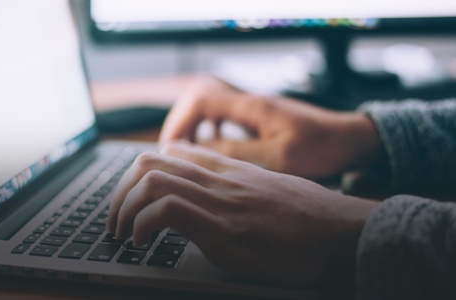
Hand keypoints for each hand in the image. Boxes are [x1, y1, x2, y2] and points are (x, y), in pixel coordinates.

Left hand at [107, 142, 377, 286]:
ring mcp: (220, 200)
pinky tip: (143, 242)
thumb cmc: (313, 219)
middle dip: (120, 191)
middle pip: (149, 161)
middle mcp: (219, 178)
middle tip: (116, 219)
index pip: (171, 152)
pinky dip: (142, 224)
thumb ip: (238, 190)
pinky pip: (166, 210)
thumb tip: (215, 203)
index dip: (140, 173)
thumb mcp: (270, 193)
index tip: (133, 199)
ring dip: (123, 208)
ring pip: (150, 180)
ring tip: (122, 233)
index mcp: (229, 170)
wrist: (346, 234)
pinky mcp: (223, 228)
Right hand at [159, 76, 384, 178]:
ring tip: (185, 154)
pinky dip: (210, 131)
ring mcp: (254, 110)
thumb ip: (239, 152)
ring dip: (193, 128)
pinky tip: (211, 149)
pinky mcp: (260, 119)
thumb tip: (202, 150)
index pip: (201, 100)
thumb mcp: (280, 157)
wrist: (350, 139)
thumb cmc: (322, 147)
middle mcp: (250, 103)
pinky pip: (224, 118)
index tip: (171, 148)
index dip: (180, 123)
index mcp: (252, 106)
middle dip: (181, 126)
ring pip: (210, 110)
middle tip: (172, 154)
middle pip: (199, 102)